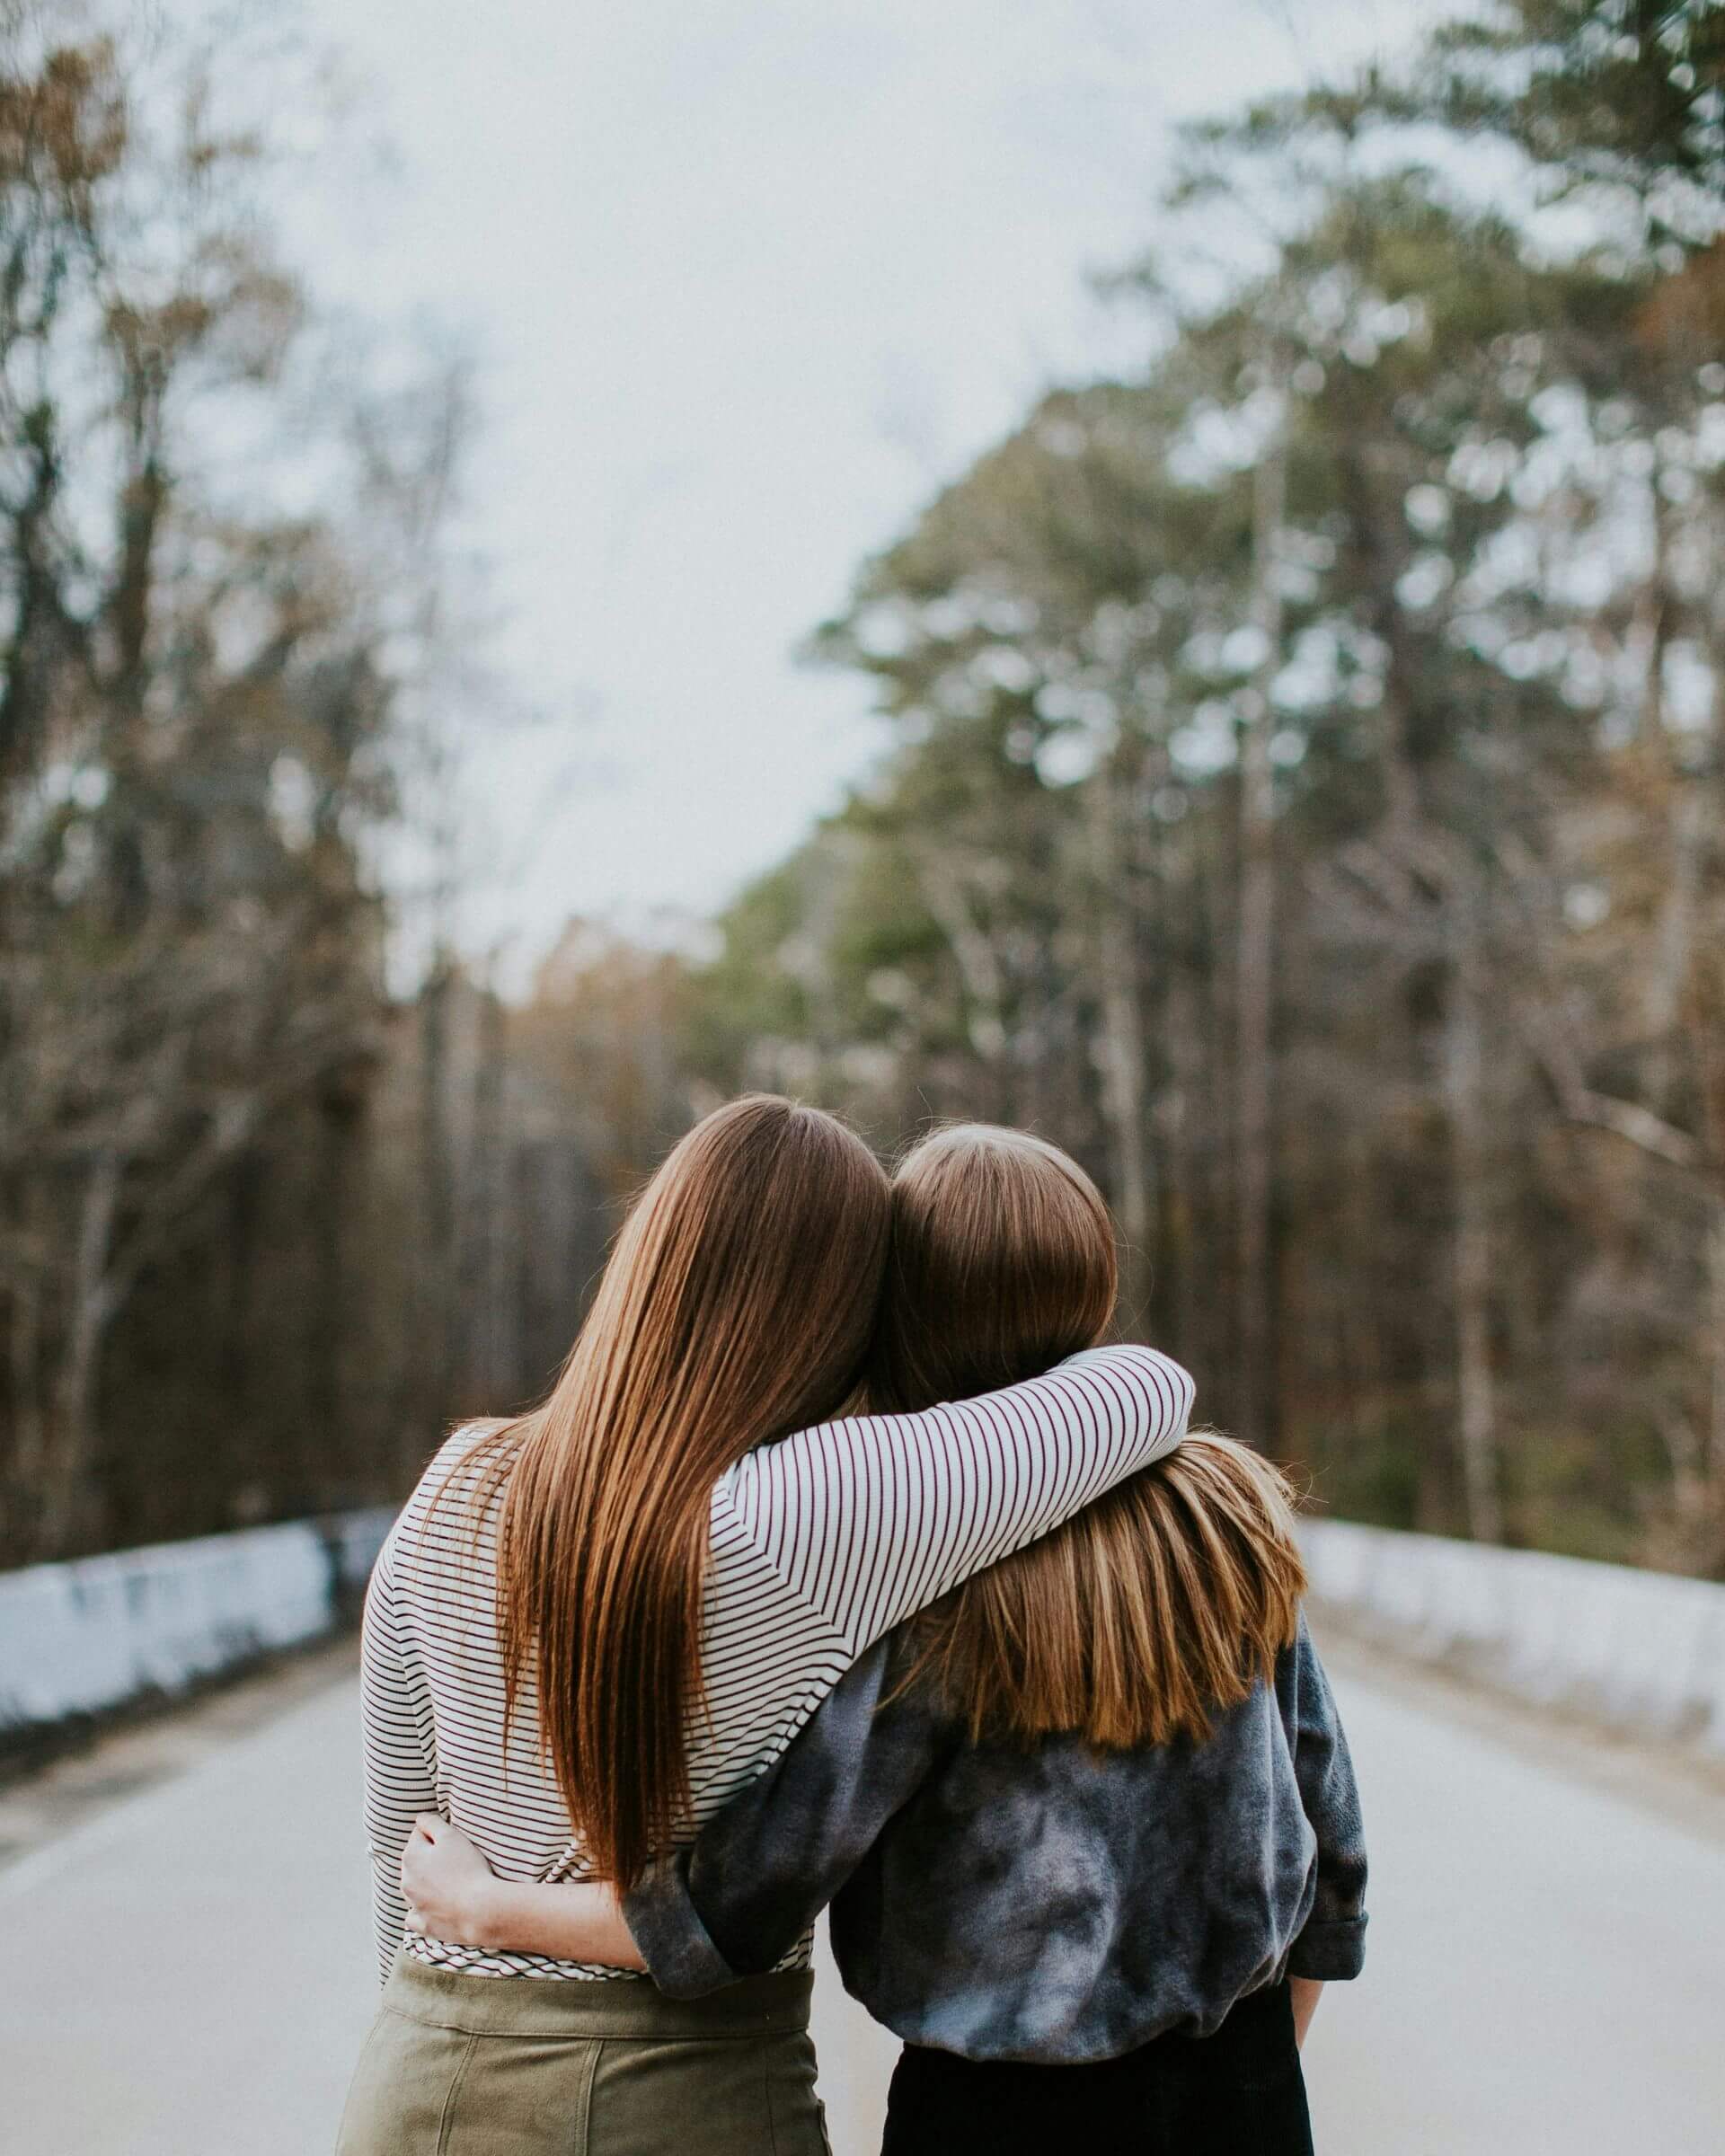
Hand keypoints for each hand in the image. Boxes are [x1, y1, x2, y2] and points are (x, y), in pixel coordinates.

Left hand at [400, 1813, 498, 1946]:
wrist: (479, 1910)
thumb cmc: (467, 1869)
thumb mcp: (451, 1836)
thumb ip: (431, 1822)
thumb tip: (420, 1818)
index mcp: (411, 1856)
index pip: (418, 1834)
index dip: (437, 1835)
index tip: (453, 1842)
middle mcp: (406, 1881)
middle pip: (415, 1861)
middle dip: (429, 1858)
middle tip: (455, 1861)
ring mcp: (413, 1905)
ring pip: (414, 1887)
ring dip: (427, 1882)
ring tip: (452, 1883)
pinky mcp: (423, 1925)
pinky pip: (415, 1915)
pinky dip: (422, 1910)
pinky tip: (435, 1907)